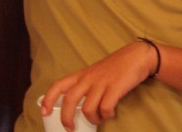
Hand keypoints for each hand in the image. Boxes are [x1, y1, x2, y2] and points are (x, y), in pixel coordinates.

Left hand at [39, 40, 155, 129]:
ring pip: (87, 109)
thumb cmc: (117, 66)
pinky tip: (110, 114)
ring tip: (98, 120)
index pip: (59, 85)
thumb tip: (79, 106)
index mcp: (82, 74)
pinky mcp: (115, 88)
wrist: (137, 56)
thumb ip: (87, 84)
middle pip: (69, 100)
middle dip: (67, 118)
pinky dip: (106, 116)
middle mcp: (89, 78)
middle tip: (70, 128)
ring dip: (92, 119)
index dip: (49, 99)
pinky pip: (105, 109)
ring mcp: (102, 83)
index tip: (44, 112)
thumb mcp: (96, 72)